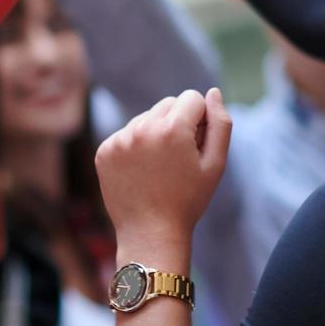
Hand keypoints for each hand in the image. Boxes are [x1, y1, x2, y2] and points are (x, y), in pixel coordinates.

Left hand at [95, 88, 230, 242]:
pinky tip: (142, 171)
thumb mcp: (215, 164)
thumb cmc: (188, 200)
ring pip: (146, 118)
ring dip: (156, 133)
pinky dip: (136, 146)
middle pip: (168, 104)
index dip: (200, 120)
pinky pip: (127, 133)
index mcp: (172, 129)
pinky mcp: (104, 150)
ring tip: (160, 167)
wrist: (150, 233)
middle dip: (178, 123)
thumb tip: (212, 92)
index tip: (196, 146)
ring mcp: (119, 139)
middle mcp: (142, 128)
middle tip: (179, 158)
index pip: (192, 98)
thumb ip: (220, 123)